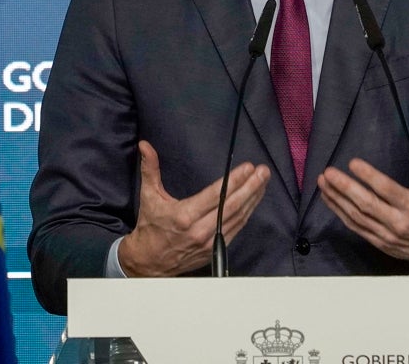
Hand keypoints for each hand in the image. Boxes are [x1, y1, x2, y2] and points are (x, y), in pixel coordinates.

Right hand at [117, 140, 270, 276]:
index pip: (216, 195)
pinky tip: (254, 201)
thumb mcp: (148, 196)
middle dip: (251, 187)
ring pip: (238, 218)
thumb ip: (150, 169)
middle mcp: (200, 230)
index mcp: (184, 215)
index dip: (234, 181)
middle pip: (232, 206)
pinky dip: (247, 214)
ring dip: (253, 199)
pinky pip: (236, 229)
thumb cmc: (150, 227)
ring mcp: (210, 242)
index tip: (248, 167)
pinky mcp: (215, 250)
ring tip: (263, 182)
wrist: (149, 262)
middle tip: (263, 171)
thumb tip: (145, 145)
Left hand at [316, 133, 408, 262]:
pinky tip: (328, 197)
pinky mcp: (377, 242)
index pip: (387, 190)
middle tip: (328, 172)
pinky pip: (355, 226)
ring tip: (322, 181)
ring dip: (337, 198)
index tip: (353, 163)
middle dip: (345, 188)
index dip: (370, 177)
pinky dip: (339, 212)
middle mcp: (398, 222)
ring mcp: (386, 234)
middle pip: (367, 204)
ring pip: (357, 216)